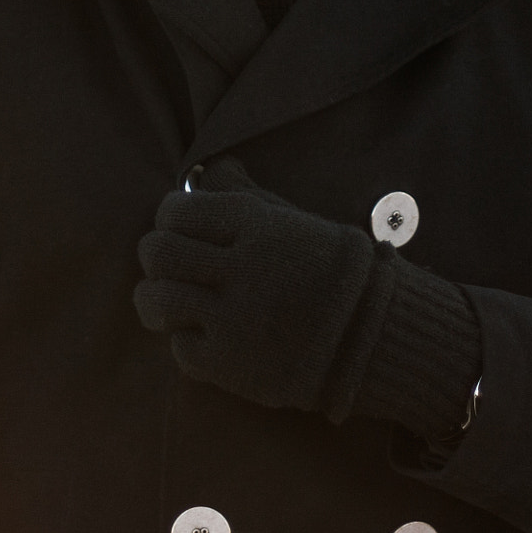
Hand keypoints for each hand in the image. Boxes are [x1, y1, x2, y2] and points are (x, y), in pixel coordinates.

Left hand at [134, 162, 381, 417]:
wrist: (377, 338)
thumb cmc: (336, 273)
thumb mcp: (298, 223)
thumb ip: (248, 198)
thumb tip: (214, 166)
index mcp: (258, 225)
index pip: (176, 211)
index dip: (168, 218)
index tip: (177, 228)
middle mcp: (243, 269)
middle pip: (159, 252)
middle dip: (154, 256)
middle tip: (168, 265)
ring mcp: (235, 319)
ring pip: (156, 300)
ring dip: (156, 300)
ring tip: (170, 303)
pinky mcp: (232, 366)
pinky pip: (180, 349)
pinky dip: (187, 342)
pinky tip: (206, 336)